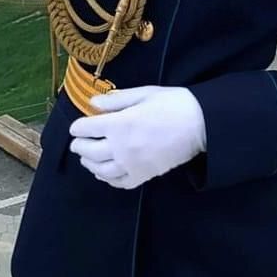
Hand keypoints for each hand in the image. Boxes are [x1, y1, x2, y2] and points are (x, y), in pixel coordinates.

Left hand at [69, 86, 206, 189]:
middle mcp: (121, 147)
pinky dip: (107, 178)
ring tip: (87, 157)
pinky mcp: (143, 176)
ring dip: (89, 163)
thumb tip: (92, 104)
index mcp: (120, 124)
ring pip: (99, 170)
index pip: (86, 128)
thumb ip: (115, 100)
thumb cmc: (171, 103)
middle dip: (79, 145)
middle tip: (78, 142)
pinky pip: (118, 182)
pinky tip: (105, 173)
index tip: (77, 126)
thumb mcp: (143, 93)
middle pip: (88, 150)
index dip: (78, 126)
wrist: (199, 125)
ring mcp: (131, 165)